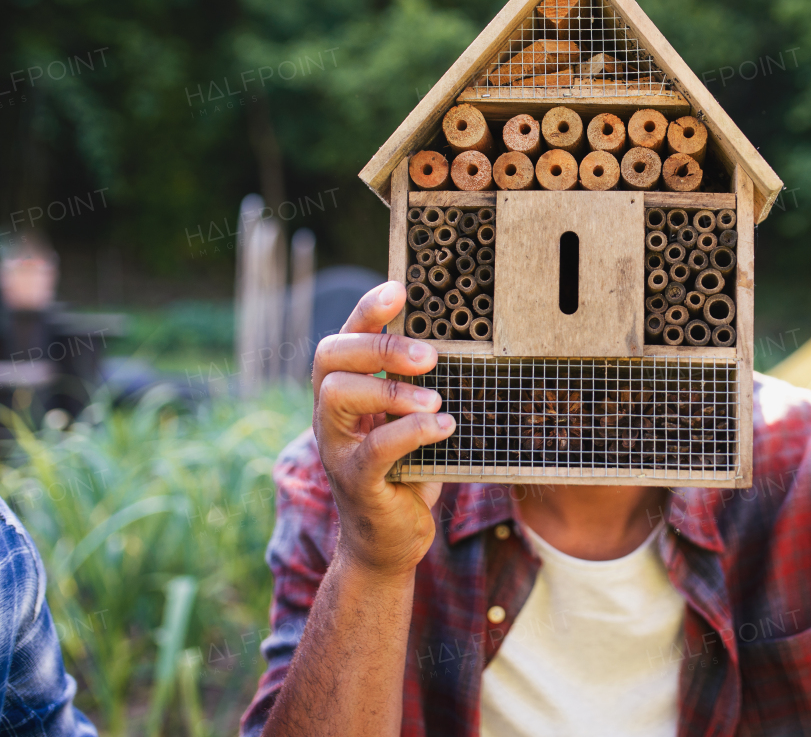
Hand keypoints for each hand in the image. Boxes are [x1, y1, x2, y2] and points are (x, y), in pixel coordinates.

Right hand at [312, 282, 454, 578]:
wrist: (389, 542)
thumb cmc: (406, 472)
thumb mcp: (410, 421)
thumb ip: (418, 387)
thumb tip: (457, 343)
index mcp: (344, 392)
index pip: (344, 338)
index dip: (367, 311)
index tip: (399, 290)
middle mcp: (330, 415)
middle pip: (331, 358)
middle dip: (380, 348)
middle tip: (429, 355)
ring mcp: (337, 448)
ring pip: (340, 396)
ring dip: (392, 390)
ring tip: (436, 398)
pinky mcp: (355, 483)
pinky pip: (373, 450)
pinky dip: (411, 432)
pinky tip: (444, 427)